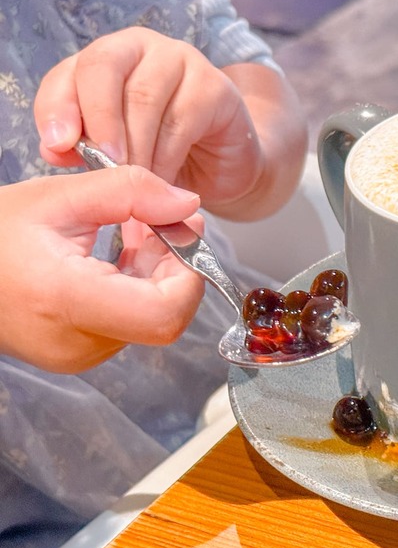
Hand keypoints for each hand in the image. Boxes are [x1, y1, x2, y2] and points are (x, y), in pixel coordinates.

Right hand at [0, 166, 205, 372]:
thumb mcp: (57, 197)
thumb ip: (130, 192)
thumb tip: (189, 203)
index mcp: (67, 301)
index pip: (165, 313)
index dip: (189, 274)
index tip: (180, 233)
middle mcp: (76, 341)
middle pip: (164, 314)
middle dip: (176, 265)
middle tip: (164, 220)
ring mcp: (78, 355)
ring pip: (150, 318)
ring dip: (157, 272)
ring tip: (137, 229)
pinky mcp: (78, 355)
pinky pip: (129, 322)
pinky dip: (137, 286)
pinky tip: (121, 252)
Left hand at [33, 27, 275, 216]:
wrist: (223, 168)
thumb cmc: (163, 155)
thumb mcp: (115, 152)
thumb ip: (83, 146)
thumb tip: (54, 150)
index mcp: (107, 57)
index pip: (70, 71)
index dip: (58, 107)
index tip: (56, 147)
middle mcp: (142, 47)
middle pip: (104, 68)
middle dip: (99, 122)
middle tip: (104, 167)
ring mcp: (182, 60)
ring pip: (144, 99)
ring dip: (136, 150)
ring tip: (133, 188)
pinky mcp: (216, 86)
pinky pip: (182, 121)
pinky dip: (167, 158)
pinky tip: (163, 183)